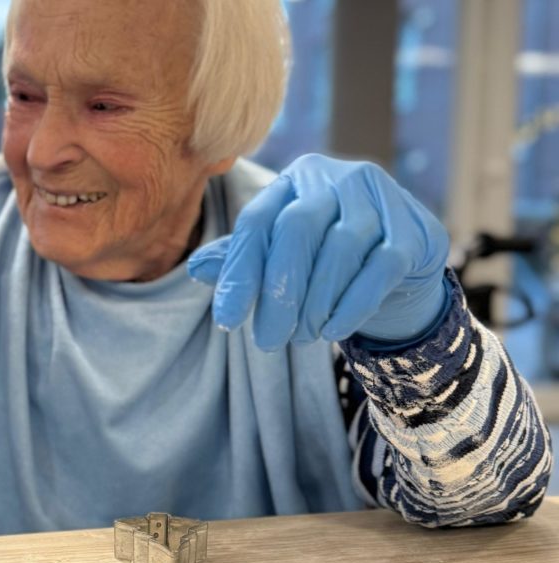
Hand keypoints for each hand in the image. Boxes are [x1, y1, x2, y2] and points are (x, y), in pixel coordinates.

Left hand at [187, 154, 448, 349]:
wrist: (397, 262)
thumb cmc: (323, 255)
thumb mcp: (278, 252)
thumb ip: (240, 257)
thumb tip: (195, 268)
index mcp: (294, 179)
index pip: (257, 221)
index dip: (239, 272)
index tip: (226, 321)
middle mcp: (336, 177)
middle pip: (298, 228)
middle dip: (279, 291)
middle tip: (267, 339)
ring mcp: (379, 197)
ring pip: (342, 247)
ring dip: (316, 301)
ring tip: (301, 337)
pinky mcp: (413, 228)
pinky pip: (382, 266)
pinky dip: (354, 303)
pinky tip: (333, 331)